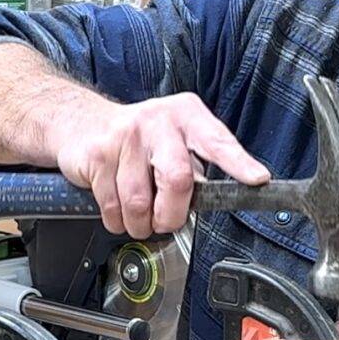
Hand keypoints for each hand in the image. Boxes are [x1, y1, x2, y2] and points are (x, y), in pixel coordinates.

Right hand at [55, 93, 270, 239]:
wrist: (81, 122)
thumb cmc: (140, 138)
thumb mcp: (175, 139)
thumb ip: (198, 165)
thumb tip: (218, 199)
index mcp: (186, 116)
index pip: (217, 142)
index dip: (238, 163)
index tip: (257, 179)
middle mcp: (158, 121)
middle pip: (177, 180)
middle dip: (172, 215)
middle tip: (166, 220)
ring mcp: (126, 137)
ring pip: (140, 202)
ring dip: (140, 223)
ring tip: (140, 215)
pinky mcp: (98, 155)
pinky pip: (113, 207)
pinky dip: (118, 220)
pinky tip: (119, 208)